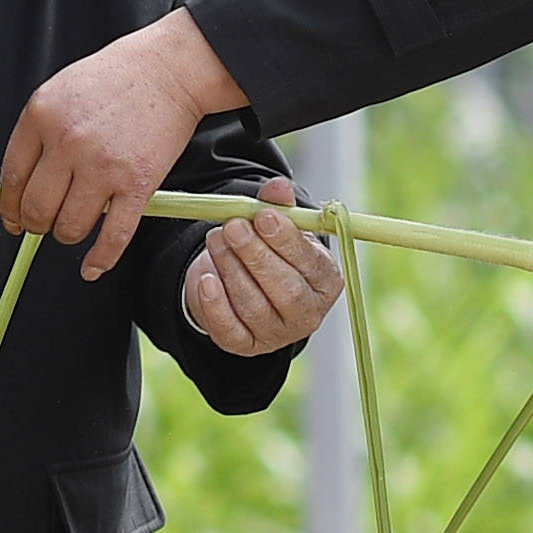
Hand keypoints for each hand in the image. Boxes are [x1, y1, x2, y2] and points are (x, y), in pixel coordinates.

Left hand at [0, 7, 240, 277]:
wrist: (169, 69)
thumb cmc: (116, 77)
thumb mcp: (59, 91)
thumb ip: (37, 134)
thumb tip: (19, 184)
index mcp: (41, 117)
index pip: (11, 179)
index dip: (9, 208)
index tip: (13, 219)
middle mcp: (68, 143)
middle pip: (36, 209)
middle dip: (36, 225)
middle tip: (43, 225)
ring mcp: (103, 166)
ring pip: (69, 228)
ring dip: (68, 235)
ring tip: (74, 226)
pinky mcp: (137, 184)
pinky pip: (113, 237)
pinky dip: (100, 260)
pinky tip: (92, 268)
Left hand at [182, 179, 342, 356]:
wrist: (249, 284)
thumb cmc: (274, 251)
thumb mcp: (281, 227)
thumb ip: (280, 206)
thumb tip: (277, 187)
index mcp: (327, 282)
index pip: (311, 264)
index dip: (286, 240)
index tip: (263, 217)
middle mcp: (308, 314)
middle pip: (285, 289)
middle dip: (255, 255)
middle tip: (233, 227)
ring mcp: (277, 334)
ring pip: (254, 306)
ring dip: (231, 269)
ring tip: (216, 239)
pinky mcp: (246, 346)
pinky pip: (230, 330)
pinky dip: (215, 305)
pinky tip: (206, 279)